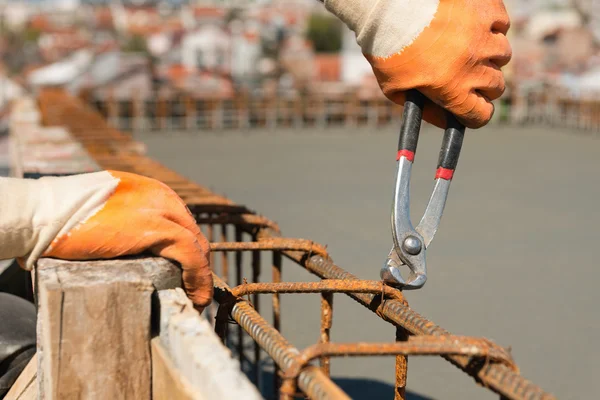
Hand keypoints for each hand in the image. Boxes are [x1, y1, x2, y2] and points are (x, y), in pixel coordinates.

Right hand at [1, 171, 211, 309]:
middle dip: (197, 266)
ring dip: (200, 276)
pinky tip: (195, 298)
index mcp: (151, 192)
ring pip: (197, 246)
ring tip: (194, 300)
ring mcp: (161, 210)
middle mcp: (161, 196)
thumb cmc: (64, 217)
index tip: (186, 275)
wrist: (43, 213)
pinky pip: (191, 257)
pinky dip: (198, 279)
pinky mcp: (156, 229)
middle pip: (193, 234)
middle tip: (192, 291)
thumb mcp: (106, 214)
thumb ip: (126, 224)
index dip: (188, 253)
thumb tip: (134, 248)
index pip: (182, 224)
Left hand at [325, 0, 511, 127]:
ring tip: (467, 49)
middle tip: (466, 78)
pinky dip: (492, 27)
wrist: (389, 6)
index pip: (482, 115)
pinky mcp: (486, 9)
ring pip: (502, 55)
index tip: (469, 110)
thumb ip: (424, 110)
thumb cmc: (388, 49)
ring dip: (488, 56)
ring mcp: (482, 35)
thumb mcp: (396, 89)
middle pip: (496, 86)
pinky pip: (502, 24)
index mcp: (452, 88)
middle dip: (482, 87)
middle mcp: (473, 64)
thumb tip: (447, 123)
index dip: (475, 115)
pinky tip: (472, 27)